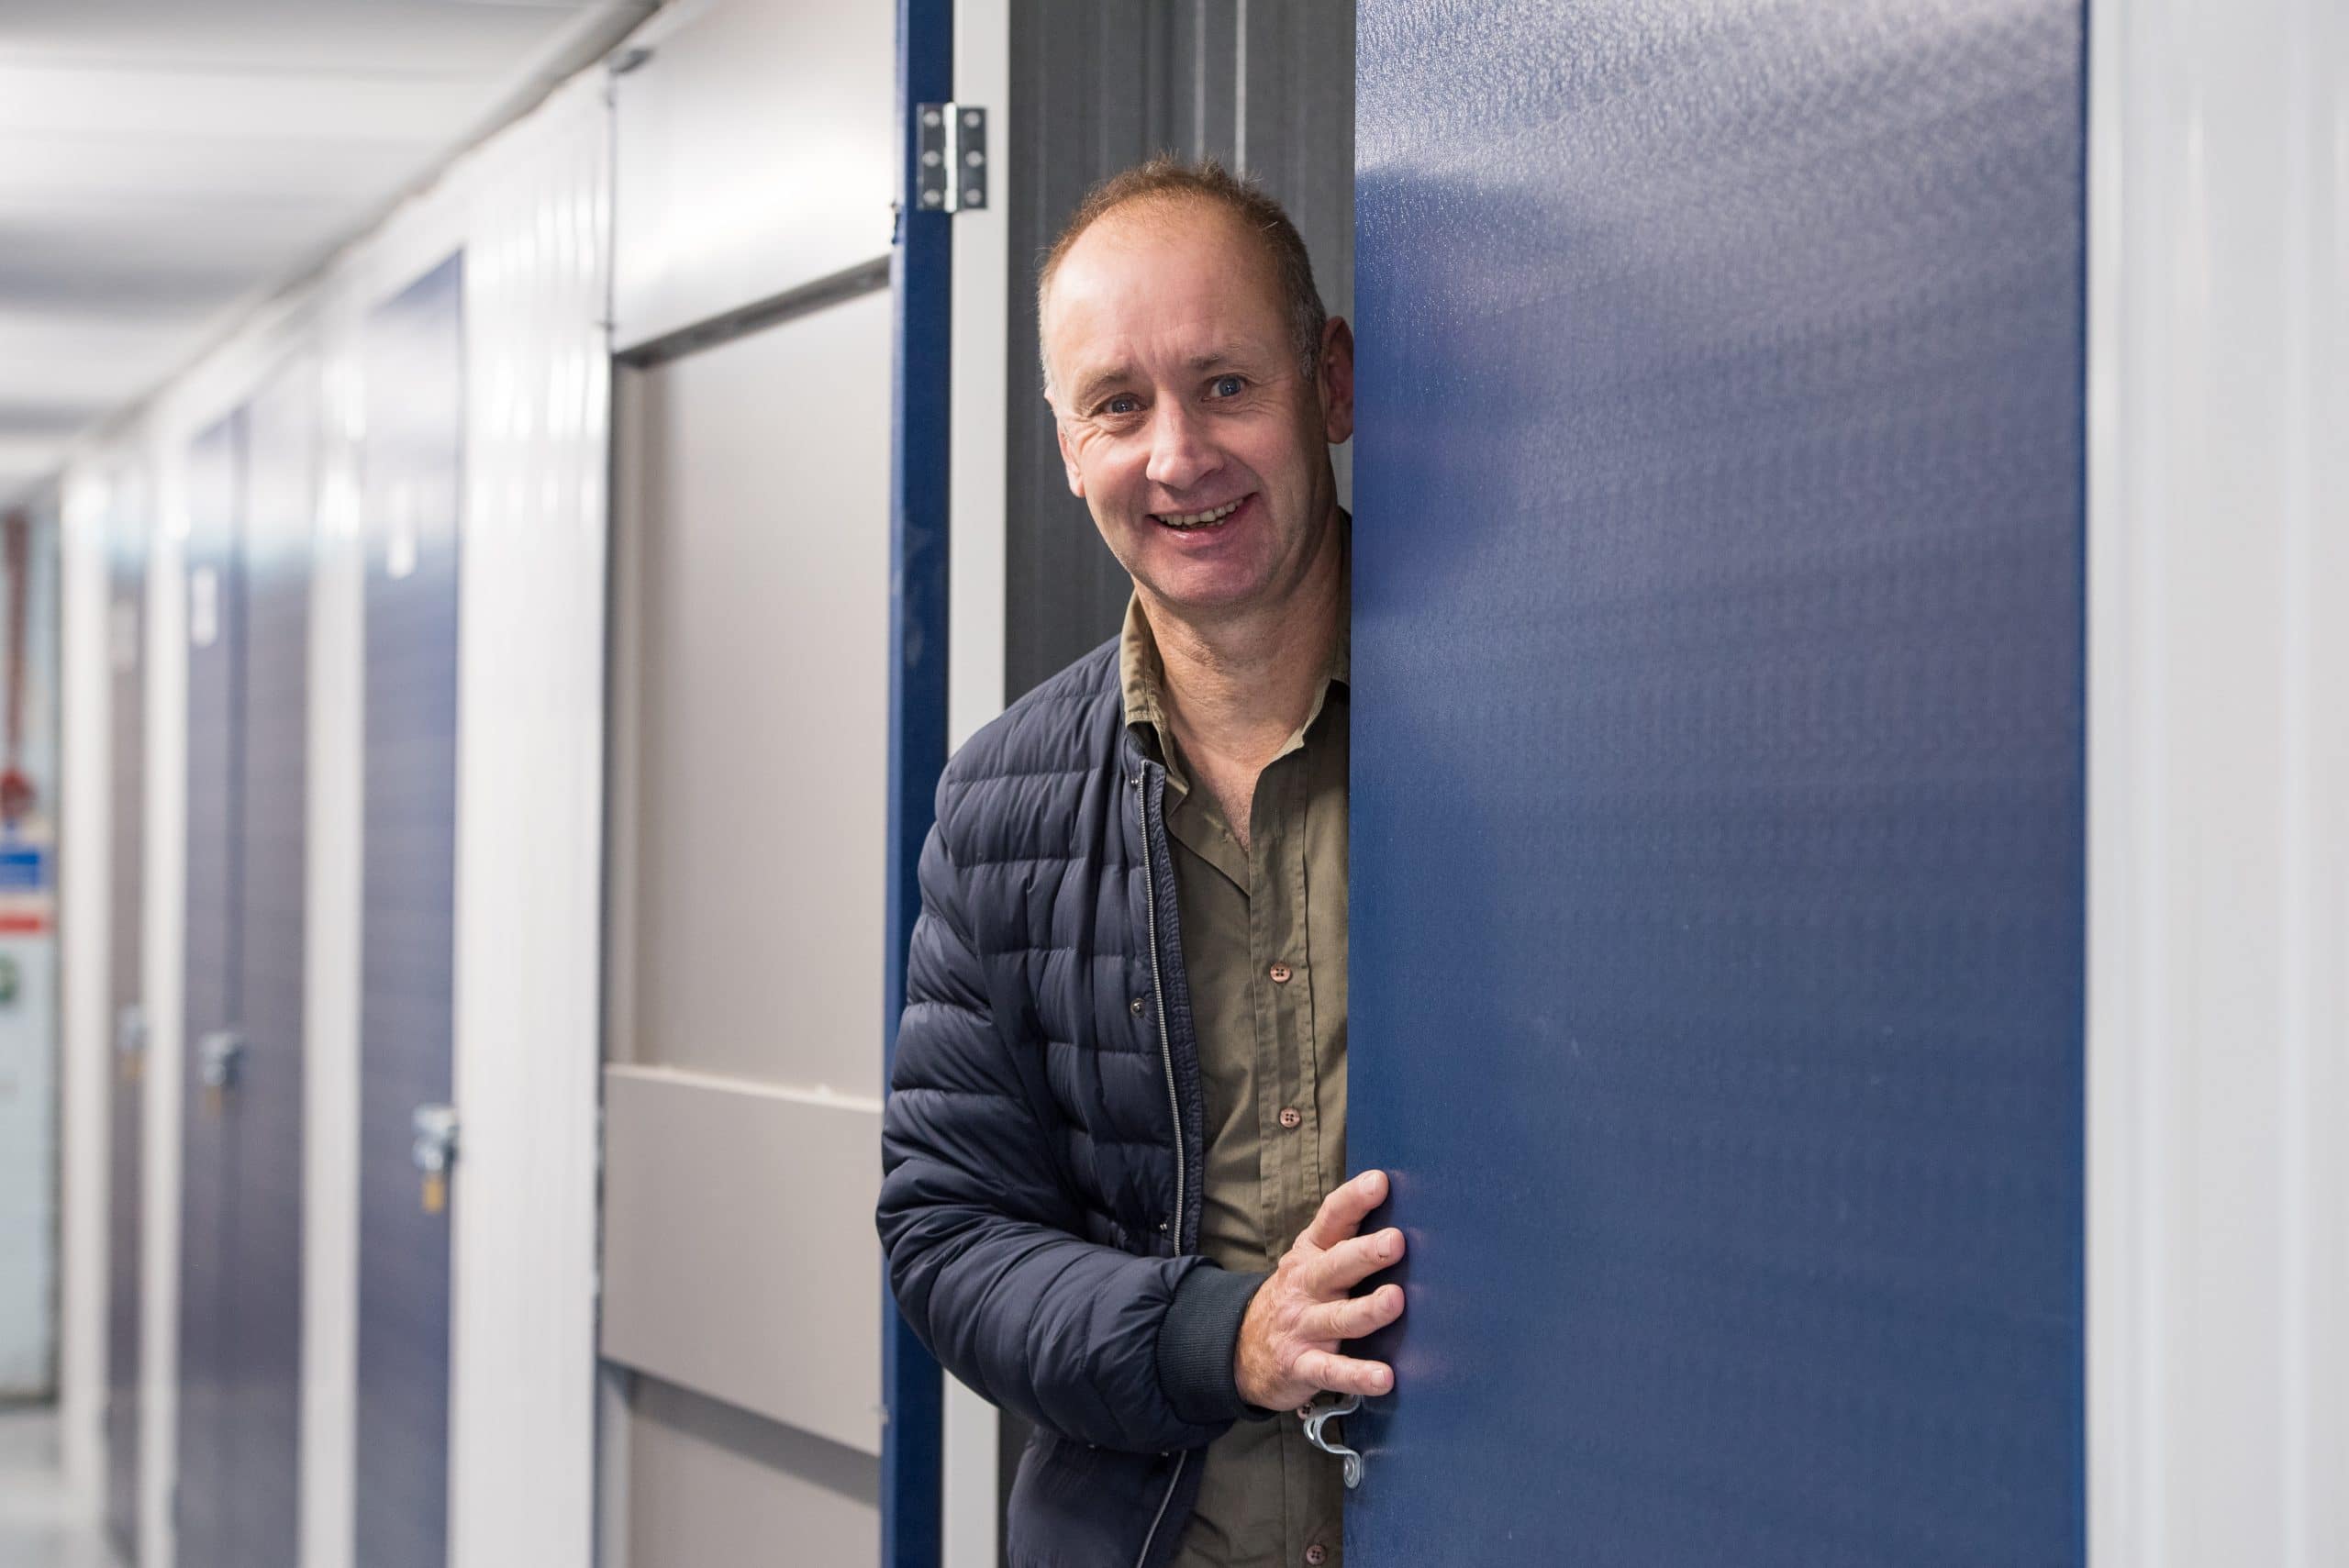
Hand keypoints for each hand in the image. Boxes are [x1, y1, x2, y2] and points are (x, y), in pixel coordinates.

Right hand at [1234, 1169, 1405, 1410]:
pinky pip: (1332, 1371)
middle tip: (1396, 1241)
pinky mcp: (1303, 1366)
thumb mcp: (1310, 1261)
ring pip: (1338, 1318)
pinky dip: (1357, 1375)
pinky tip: (1384, 1378)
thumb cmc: (1296, 1297)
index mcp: (1310, 1254)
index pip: (1331, 1219)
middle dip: (1365, 1253)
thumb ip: (1346, 1241)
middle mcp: (1306, 1285)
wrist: (1240, 1349)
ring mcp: (1303, 1326)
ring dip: (1367, 1310)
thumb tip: (1405, 1216)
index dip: (1354, 1200)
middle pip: (1336, 1266)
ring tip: (1394, 1301)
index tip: (1380, 1182)